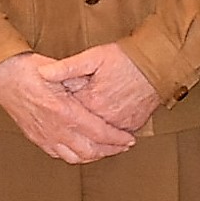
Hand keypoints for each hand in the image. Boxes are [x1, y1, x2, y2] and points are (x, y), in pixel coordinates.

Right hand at [0, 53, 136, 163]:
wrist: (0, 76)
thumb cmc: (28, 69)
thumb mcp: (58, 69)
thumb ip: (80, 81)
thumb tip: (102, 91)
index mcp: (63, 111)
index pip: (98, 132)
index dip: (117, 138)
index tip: (130, 138)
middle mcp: (54, 128)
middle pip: (90, 151)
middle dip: (111, 151)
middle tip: (123, 146)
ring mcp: (44, 136)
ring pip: (75, 158)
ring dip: (94, 156)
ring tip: (107, 149)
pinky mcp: (36, 138)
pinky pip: (60, 155)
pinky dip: (76, 156)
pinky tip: (84, 149)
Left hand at [48, 42, 162, 133]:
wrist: (156, 64)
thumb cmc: (126, 59)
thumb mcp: (93, 57)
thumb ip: (67, 67)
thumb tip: (42, 73)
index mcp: (91, 102)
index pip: (66, 114)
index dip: (56, 111)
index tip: (49, 107)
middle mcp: (105, 118)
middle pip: (80, 133)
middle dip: (69, 131)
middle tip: (58, 128)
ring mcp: (119, 125)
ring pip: (97, 142)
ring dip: (85, 143)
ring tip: (73, 138)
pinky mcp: (131, 127)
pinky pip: (113, 141)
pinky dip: (104, 142)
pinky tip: (96, 139)